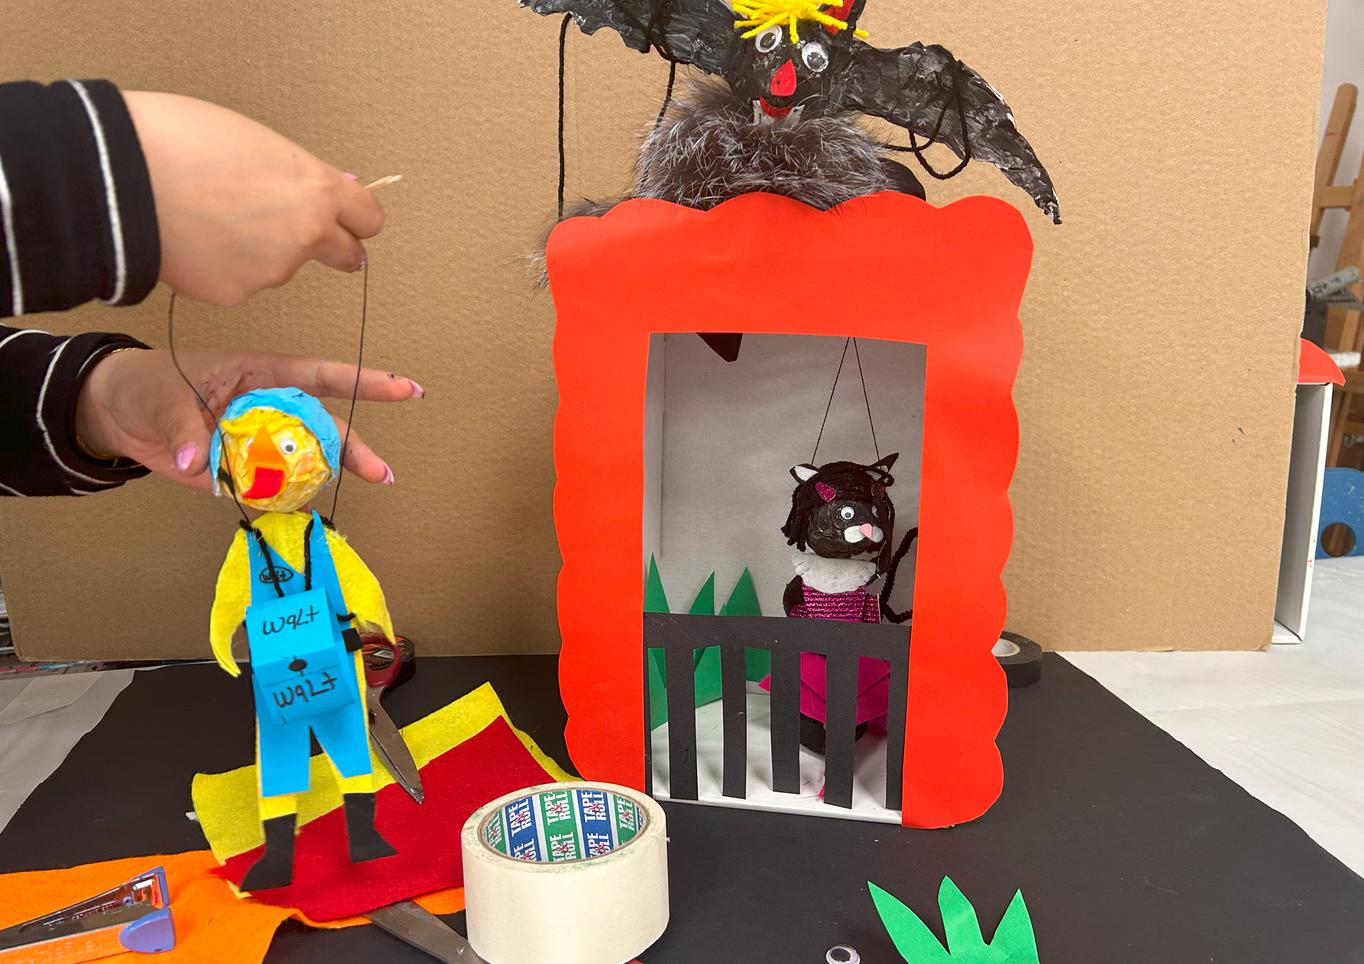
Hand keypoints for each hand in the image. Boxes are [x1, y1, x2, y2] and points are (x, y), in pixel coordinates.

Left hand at [75, 349, 422, 488]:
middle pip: (322, 427)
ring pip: (306, 459)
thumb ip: (184, 429)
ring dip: (331, 476)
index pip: (318, 377)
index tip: (403, 389)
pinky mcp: (242, 470)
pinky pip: (274, 488)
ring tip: (366, 488)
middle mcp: (269, 408)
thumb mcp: (162, 400)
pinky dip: (291, 501)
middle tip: (383, 473)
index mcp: (259, 376)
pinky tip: (308, 513)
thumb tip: (196, 460)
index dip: (361, 382)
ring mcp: (259, 441)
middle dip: (356, 447)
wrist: (117, 415)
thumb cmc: (146, 388)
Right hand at [122, 91, 385, 305]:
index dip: (356, 218)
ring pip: (281, 266)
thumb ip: (296, 175)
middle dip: (333, 248)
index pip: (369, 217)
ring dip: (260, 251)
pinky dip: (223, 267)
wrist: (117, 175)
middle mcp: (305, 236)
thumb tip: (322, 190)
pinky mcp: (236, 294)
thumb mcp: (255, 142)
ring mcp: (273, 271)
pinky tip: (193, 241)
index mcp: (317, 190)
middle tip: (301, 236)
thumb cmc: (178, 140)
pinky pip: (239, 282)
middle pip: (346, 254)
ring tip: (212, 218)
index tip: (350, 221)